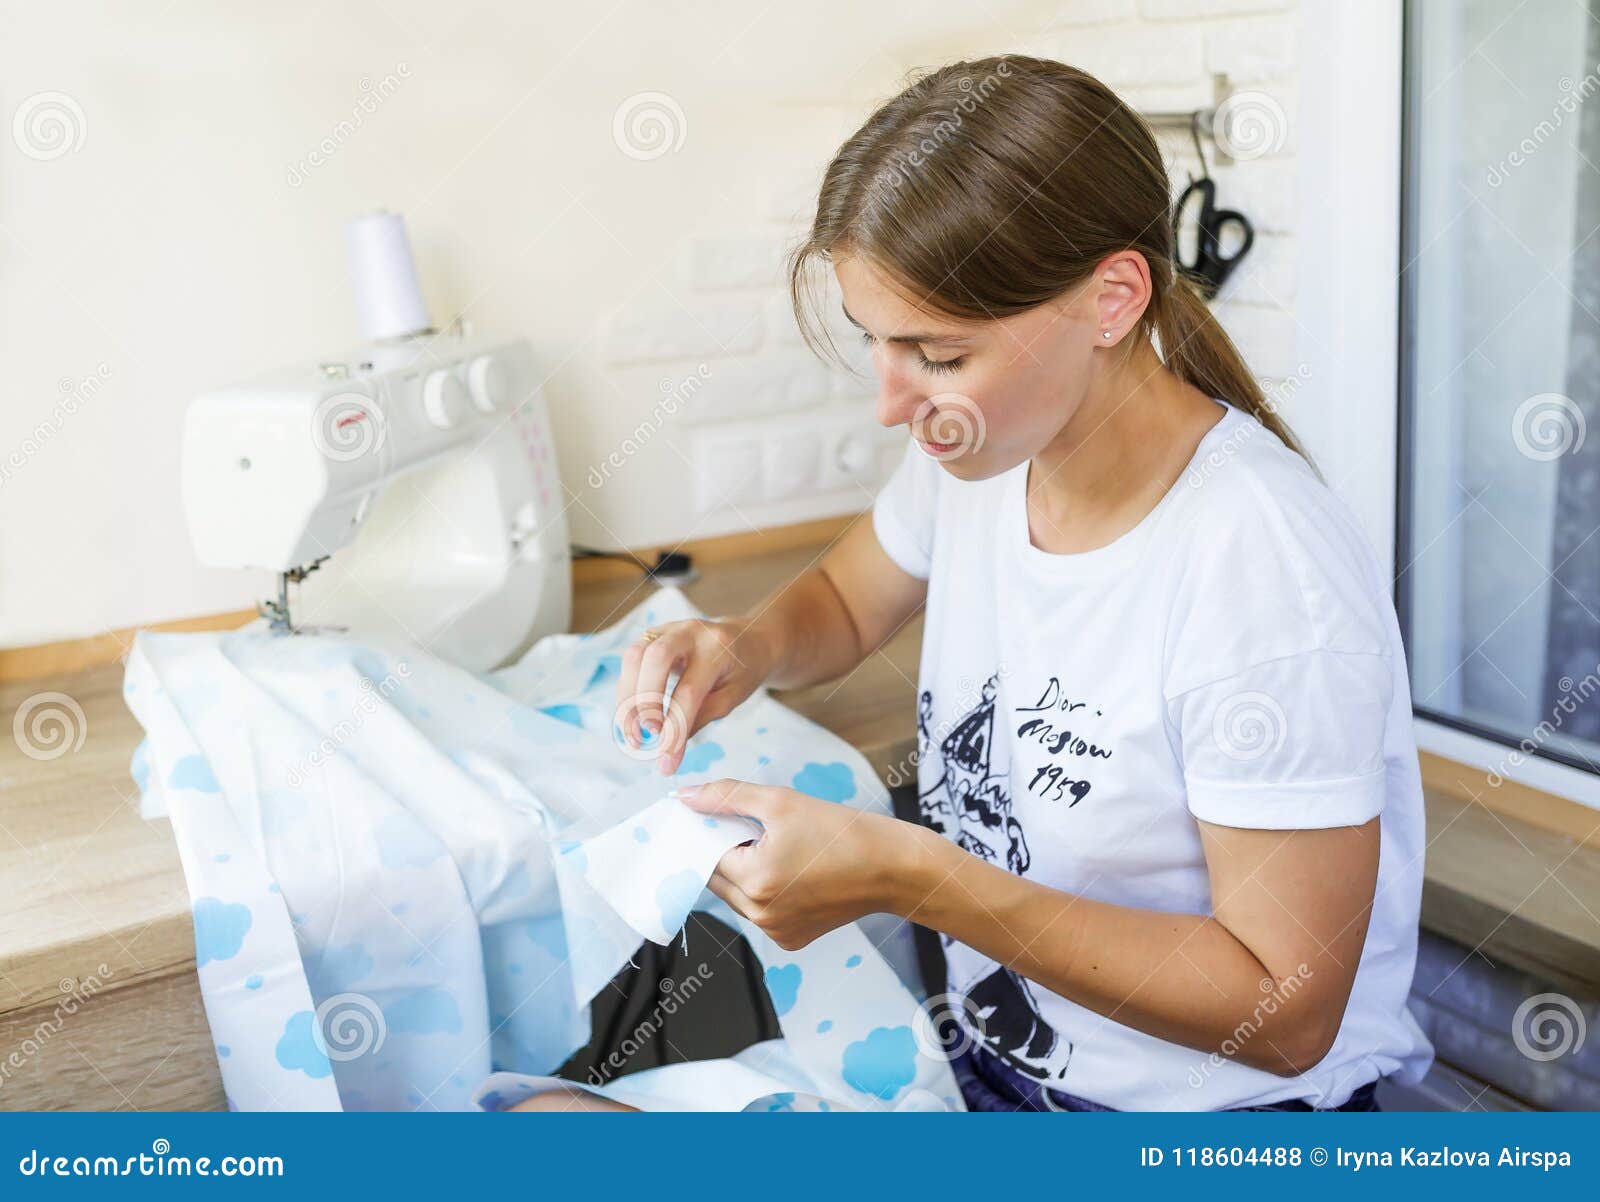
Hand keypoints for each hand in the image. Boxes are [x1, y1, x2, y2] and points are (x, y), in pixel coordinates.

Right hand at [616, 617, 780, 774]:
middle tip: (649, 735)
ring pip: (635, 656)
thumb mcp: (732, 697)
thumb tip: (667, 751)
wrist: (748, 638)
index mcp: (718, 648)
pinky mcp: (654, 633)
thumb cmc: (742, 671)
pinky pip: (631, 659)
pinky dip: (627, 689)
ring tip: (634, 733)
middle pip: (655, 659)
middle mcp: (691, 631)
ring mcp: (669, 628)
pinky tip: (633, 714)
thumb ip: (701, 718)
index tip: (667, 761)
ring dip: (628, 698)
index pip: (690, 692)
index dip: (674, 729)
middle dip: (646, 702)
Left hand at [676, 779, 922, 949]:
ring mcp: (776, 932)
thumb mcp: (781, 802)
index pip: (705, 854)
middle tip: (753, 828)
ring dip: (744, 871)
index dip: (709, 831)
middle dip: (726, 851)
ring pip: (737, 897)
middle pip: (718, 879)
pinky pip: (761, 912)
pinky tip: (792, 870)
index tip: (716, 815)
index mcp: (754, 881)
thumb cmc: (842, 832)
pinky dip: (765, 890)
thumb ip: (727, 797)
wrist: (892, 868)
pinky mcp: (792, 939)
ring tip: (778, 847)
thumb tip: (686, 796)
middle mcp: (760, 915)